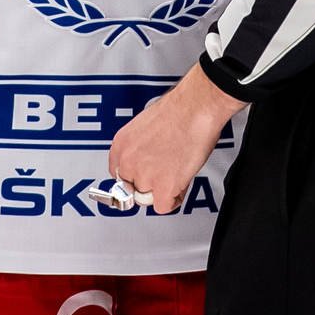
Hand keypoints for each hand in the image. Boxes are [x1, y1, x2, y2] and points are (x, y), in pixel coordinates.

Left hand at [109, 65, 244, 213]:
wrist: (196, 108)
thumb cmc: (179, 109)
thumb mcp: (146, 125)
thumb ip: (141, 146)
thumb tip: (148, 155)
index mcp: (121, 144)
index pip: (118, 173)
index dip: (134, 175)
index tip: (143, 175)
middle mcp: (129, 161)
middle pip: (132, 188)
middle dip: (148, 183)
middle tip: (164, 173)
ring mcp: (145, 176)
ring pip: (147, 198)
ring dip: (162, 190)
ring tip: (176, 174)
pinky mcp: (164, 186)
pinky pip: (163, 207)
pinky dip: (173, 199)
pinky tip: (180, 186)